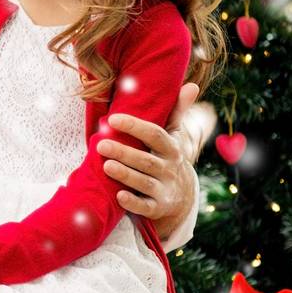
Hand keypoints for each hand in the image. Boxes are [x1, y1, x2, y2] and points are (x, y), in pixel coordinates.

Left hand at [101, 82, 197, 232]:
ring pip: (145, 183)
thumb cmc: (167, 157)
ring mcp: (164, 190)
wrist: (180, 195)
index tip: (113, 119)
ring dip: (126, 175)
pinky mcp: (157, 208)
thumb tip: (191, 84)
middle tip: (100, 144)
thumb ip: (177, 111)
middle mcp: (169, 169)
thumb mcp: (173, 135)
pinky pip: (146, 207)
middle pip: (147, 160)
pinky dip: (133, 203)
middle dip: (124, 152)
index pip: (156, 135)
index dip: (135, 127)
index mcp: (171, 148)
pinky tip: (118, 195)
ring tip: (106, 165)